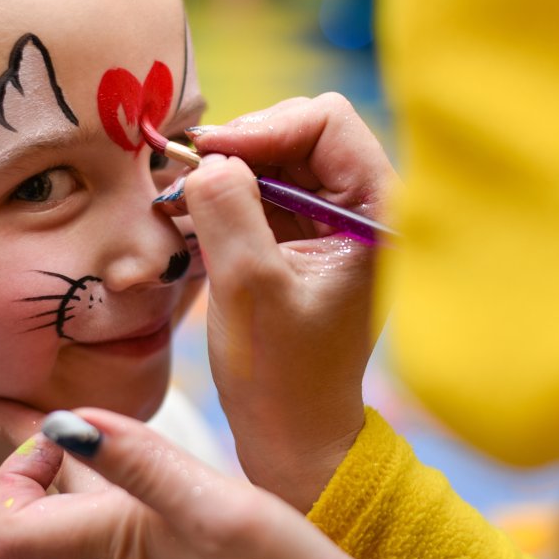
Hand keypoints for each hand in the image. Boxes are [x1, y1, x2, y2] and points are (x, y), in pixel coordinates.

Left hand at [0, 400, 388, 558]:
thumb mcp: (220, 513)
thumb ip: (145, 468)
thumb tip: (65, 424)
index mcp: (125, 541)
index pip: (14, 524)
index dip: (15, 471)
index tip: (46, 422)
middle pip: (51, 510)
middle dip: (33, 455)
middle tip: (8, 405)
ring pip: (94, 516)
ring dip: (79, 468)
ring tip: (77, 424)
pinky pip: (135, 528)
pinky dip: (125, 488)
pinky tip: (150, 473)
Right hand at [166, 94, 397, 510]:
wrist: (293, 437)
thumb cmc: (282, 375)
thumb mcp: (249, 286)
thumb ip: (229, 208)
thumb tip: (208, 156)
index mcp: (378, 213)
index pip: (327, 121)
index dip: (264, 128)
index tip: (209, 157)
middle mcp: (364, 208)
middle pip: (298, 132)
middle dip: (239, 149)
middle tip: (185, 177)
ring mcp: (333, 222)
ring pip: (274, 160)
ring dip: (225, 174)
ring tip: (179, 201)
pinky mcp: (303, 240)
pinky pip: (262, 193)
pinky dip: (225, 199)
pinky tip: (189, 218)